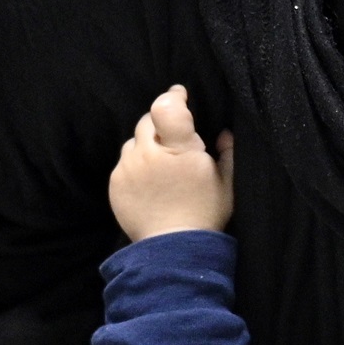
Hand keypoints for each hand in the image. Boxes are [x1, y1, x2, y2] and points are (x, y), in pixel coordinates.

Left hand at [109, 84, 234, 240]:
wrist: (173, 249)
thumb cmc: (204, 215)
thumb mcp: (227, 184)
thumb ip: (227, 153)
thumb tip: (224, 133)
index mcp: (179, 150)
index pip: (166, 107)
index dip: (173, 97)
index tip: (180, 95)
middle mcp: (149, 155)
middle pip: (148, 121)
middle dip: (161, 125)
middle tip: (174, 141)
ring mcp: (129, 169)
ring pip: (133, 142)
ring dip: (146, 145)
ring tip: (160, 164)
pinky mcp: (116, 184)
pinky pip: (124, 163)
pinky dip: (136, 165)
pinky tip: (149, 181)